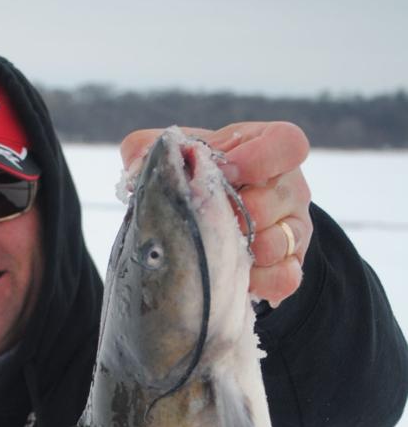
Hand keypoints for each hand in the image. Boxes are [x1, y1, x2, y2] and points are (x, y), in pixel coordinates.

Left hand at [120, 122, 311, 306]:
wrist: (213, 227)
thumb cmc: (197, 182)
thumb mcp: (176, 159)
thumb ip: (148, 148)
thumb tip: (133, 161)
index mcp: (264, 150)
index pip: (287, 144)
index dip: (259, 158)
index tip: (226, 172)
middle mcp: (287, 187)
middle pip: (278, 197)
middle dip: (238, 212)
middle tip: (209, 220)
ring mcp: (292, 228)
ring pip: (282, 241)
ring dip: (244, 250)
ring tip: (217, 251)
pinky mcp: (290, 265)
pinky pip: (287, 277)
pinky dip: (261, 282)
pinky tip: (236, 280)